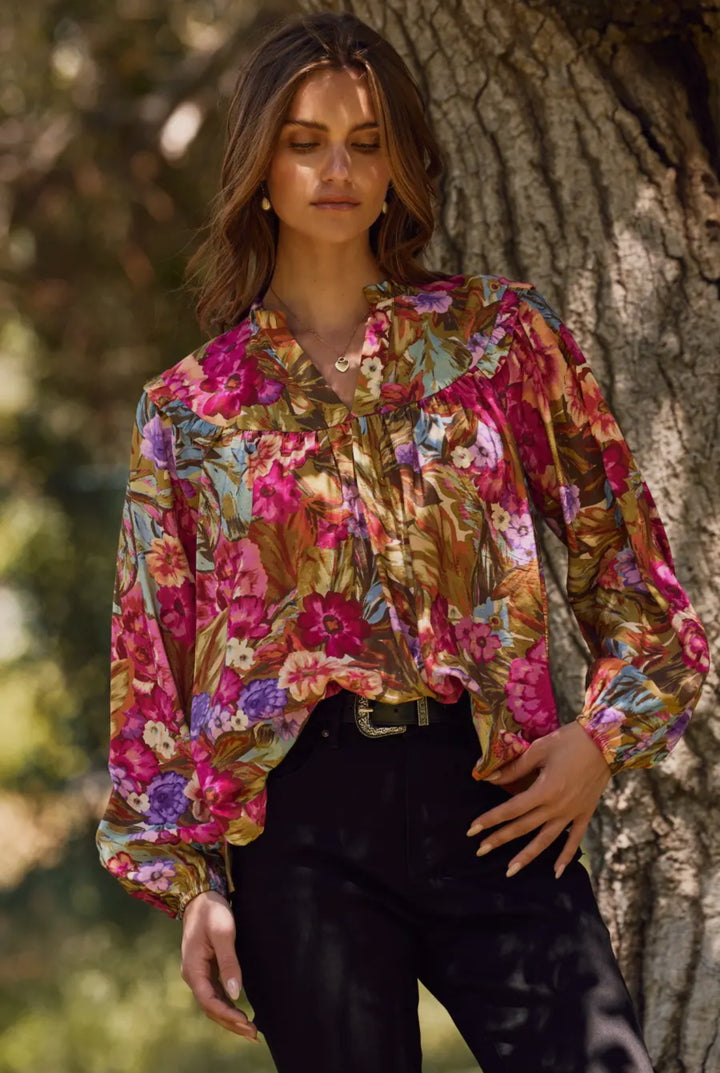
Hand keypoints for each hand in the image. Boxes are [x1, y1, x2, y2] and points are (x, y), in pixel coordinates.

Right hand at [181, 890, 258, 1041]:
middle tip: (253, 1034)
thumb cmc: (212, 912)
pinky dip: (227, 1005)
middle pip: (211, 1007)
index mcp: (193, 969)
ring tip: (249, 1029)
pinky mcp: (206, 968)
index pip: (209, 1001)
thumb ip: (229, 962)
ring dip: (229, 1017)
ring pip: (213, 1002)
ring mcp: (199, 973)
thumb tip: (235, 993)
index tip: (245, 1023)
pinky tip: (239, 1011)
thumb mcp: (222, 934)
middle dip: (230, 1022)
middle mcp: (193, 975)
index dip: (227, 1015)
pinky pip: (215, 993)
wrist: (200, 896)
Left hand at [466, 721, 610, 878]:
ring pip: (546, 840)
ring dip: (527, 856)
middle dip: (500, 839)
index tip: (472, 830)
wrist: (606, 742)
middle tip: (480, 851)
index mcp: (544, 791)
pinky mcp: (585, 814)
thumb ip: (515, 768)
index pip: (510, 809)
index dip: (490, 819)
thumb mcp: (539, 750)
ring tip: (510, 870)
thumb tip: (489, 778)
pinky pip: (574, 840)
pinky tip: (556, 872)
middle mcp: (557, 807)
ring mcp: (572, 813)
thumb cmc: (570, 741)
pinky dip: (566, 856)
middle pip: (523, 827)